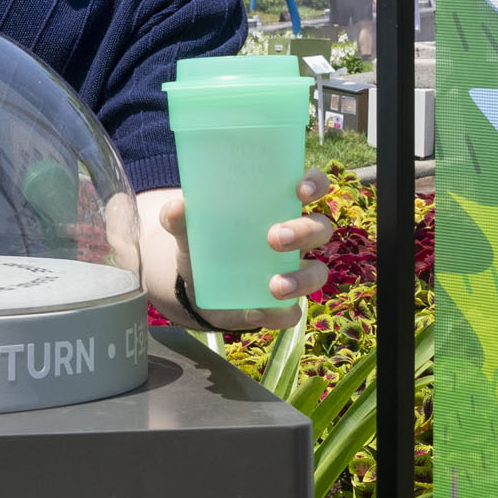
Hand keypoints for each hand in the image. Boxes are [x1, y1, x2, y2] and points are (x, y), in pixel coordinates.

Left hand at [136, 170, 334, 331]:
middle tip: (273, 238)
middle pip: (321, 229)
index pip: (312, 188)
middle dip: (304, 232)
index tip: (300, 189)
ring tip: (274, 286)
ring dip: (301, 278)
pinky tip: (256, 311)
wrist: (197, 288)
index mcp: (280, 208)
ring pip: (318, 272)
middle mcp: (296, 239)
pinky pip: (293, 312)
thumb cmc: (206, 244)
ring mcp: (294, 272)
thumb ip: (179, 217)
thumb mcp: (189, 230)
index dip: (314, 184)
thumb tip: (177, 208)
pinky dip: (279, 313)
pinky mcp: (283, 305)